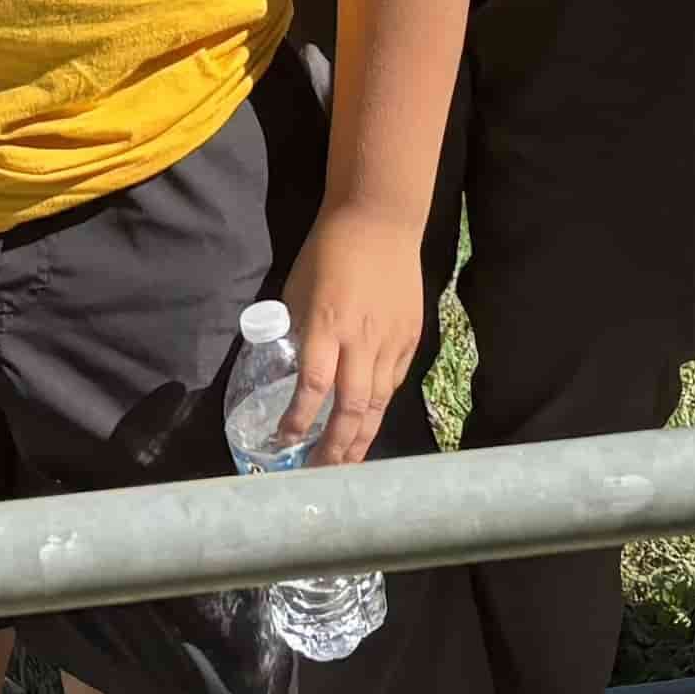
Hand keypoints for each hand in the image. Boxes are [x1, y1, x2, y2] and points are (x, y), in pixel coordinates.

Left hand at [276, 207, 425, 465]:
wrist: (380, 221)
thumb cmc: (328, 251)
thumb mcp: (298, 290)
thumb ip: (299, 332)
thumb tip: (291, 368)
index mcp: (326, 325)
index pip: (312, 387)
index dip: (298, 421)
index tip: (283, 440)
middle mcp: (360, 341)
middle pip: (351, 409)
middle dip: (334, 447)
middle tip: (319, 472)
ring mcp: (391, 342)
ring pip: (378, 404)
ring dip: (360, 439)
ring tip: (345, 466)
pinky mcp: (411, 338)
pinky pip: (393, 382)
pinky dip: (378, 407)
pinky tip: (367, 424)